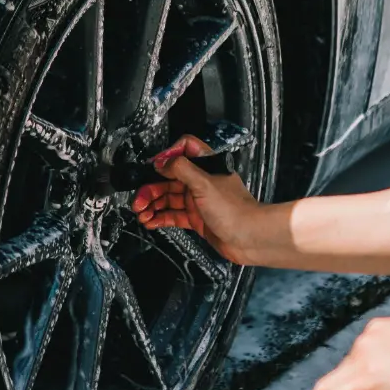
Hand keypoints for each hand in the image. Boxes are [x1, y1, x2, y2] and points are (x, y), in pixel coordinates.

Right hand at [133, 135, 263, 263]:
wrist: (250, 239)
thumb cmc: (235, 210)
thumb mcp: (204, 184)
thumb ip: (181, 169)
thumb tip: (162, 161)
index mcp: (206, 166)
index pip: (184, 149)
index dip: (168, 156)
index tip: (154, 167)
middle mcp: (201, 182)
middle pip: (169, 178)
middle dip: (151, 188)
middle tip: (138, 200)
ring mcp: (198, 201)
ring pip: (169, 198)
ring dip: (153, 205)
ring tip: (141, 213)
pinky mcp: (197, 219)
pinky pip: (173, 215)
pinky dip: (160, 218)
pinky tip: (150, 222)